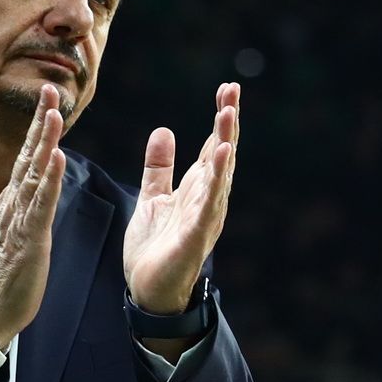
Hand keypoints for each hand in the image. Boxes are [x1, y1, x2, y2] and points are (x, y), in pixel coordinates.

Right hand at [0, 84, 67, 349]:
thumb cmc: (8, 270)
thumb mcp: (19, 228)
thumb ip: (25, 204)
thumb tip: (31, 182)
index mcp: (17, 200)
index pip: (30, 156)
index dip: (40, 127)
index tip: (50, 97)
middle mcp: (16, 203)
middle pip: (30, 155)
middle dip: (42, 121)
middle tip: (51, 88)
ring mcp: (21, 219)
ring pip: (35, 174)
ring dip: (44, 142)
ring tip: (54, 114)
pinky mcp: (29, 239)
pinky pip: (41, 205)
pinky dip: (49, 180)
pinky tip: (56, 158)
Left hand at [125, 82, 238, 312]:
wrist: (148, 292)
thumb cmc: (154, 249)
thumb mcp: (152, 198)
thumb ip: (159, 167)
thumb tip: (165, 129)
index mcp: (197, 190)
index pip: (212, 147)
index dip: (220, 118)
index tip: (226, 89)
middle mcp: (207, 200)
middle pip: (221, 154)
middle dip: (227, 123)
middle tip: (233, 90)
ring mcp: (203, 217)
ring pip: (219, 175)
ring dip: (225, 143)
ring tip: (229, 114)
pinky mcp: (194, 235)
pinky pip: (208, 203)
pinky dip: (217, 178)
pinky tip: (222, 155)